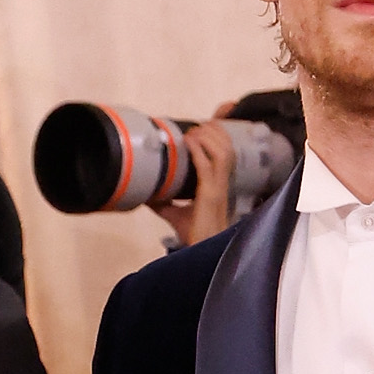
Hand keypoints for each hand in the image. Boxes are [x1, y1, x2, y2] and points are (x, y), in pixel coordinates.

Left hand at [152, 118, 238, 248]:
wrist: (201, 253)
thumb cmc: (194, 237)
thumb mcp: (175, 213)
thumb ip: (164, 201)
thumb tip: (146, 192)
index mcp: (218, 183)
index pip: (226, 151)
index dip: (221, 133)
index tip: (209, 120)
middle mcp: (222, 183)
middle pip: (227, 145)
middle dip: (214, 129)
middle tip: (196, 127)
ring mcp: (218, 188)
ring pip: (222, 151)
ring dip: (207, 137)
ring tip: (193, 133)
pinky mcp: (211, 195)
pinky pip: (207, 167)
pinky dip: (198, 151)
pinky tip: (188, 143)